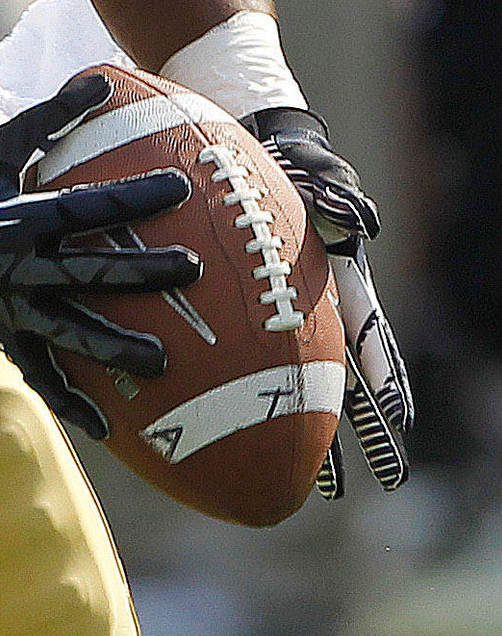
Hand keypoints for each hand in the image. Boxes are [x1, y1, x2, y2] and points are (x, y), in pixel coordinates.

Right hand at [0, 74, 201, 438]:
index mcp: (21, 217)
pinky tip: (107, 427)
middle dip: (141, 273)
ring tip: (164, 363)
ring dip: (116, 349)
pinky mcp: (3, 336)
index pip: (87, 207)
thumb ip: (49, 118)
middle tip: (191, 271)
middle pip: (89, 272)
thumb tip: (99, 79)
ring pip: (70, 334)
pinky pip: (41, 375)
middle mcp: (20, 266)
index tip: (179, 186)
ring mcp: (12, 307)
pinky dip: (72, 401)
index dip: (132, 197)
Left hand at [241, 105, 410, 492]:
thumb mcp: (318, 176)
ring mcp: (295, 315)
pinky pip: (258, 367)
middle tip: (386, 479)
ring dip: (317, 430)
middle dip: (367, 426)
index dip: (383, 375)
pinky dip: (254, 401)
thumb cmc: (292, 162)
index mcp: (345, 280)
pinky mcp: (262, 316)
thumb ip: (336, 200)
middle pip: (349, 376)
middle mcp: (324, 307)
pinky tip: (236, 440)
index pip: (369, 335)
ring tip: (320, 487)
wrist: (258, 148)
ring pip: (309, 385)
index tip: (397, 415)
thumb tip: (357, 219)